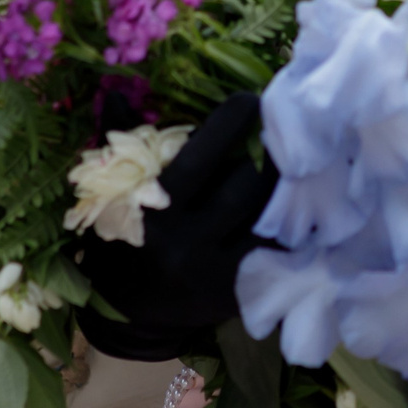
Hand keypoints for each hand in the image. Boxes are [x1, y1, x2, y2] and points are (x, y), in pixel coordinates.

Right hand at [75, 92, 275, 361]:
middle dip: (266, 155)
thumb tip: (117, 91)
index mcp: (152, 211)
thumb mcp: (111, 195)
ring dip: (284, 188)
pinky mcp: (239, 293)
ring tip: (293, 164)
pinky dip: (289, 224)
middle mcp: (186, 244)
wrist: (129, 316)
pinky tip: (296, 205)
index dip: (231, 121)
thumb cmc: (122, 240)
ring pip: (269, 217)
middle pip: (247, 184)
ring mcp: (216, 273)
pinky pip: (278, 249)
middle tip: (279, 132)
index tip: (250, 99)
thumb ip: (120, 143)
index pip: (201, 155)